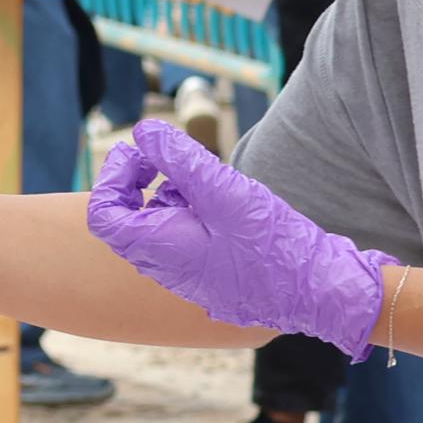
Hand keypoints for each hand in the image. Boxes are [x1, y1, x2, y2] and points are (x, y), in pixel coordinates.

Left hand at [88, 120, 391, 357]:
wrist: (320, 292)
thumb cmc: (270, 244)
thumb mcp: (222, 189)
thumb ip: (178, 157)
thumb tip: (143, 130)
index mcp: (155, 249)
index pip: (103, 213)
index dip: (113, 175)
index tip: (141, 151)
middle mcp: (163, 267)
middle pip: (127, 216)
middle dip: (143, 178)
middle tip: (169, 156)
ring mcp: (186, 273)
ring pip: (159, 224)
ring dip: (172, 192)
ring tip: (208, 179)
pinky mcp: (209, 273)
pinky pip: (183, 237)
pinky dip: (192, 211)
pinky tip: (225, 201)